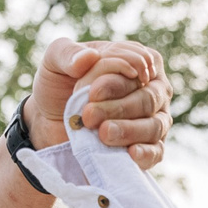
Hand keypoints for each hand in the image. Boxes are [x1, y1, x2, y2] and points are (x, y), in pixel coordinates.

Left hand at [28, 38, 170, 169]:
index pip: (139, 67)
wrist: (51, 120)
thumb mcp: (55, 61)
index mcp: (138, 60)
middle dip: (118, 108)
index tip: (92, 92)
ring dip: (128, 130)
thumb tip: (88, 58)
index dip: (116, 81)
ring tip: (103, 134)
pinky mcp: (149, 147)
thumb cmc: (60, 84)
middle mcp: (153, 88)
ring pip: (154, 125)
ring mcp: (155, 119)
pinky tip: (131, 153)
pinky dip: (146, 153)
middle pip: (147, 98)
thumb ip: (67, 53)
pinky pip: (156, 151)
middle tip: (89, 115)